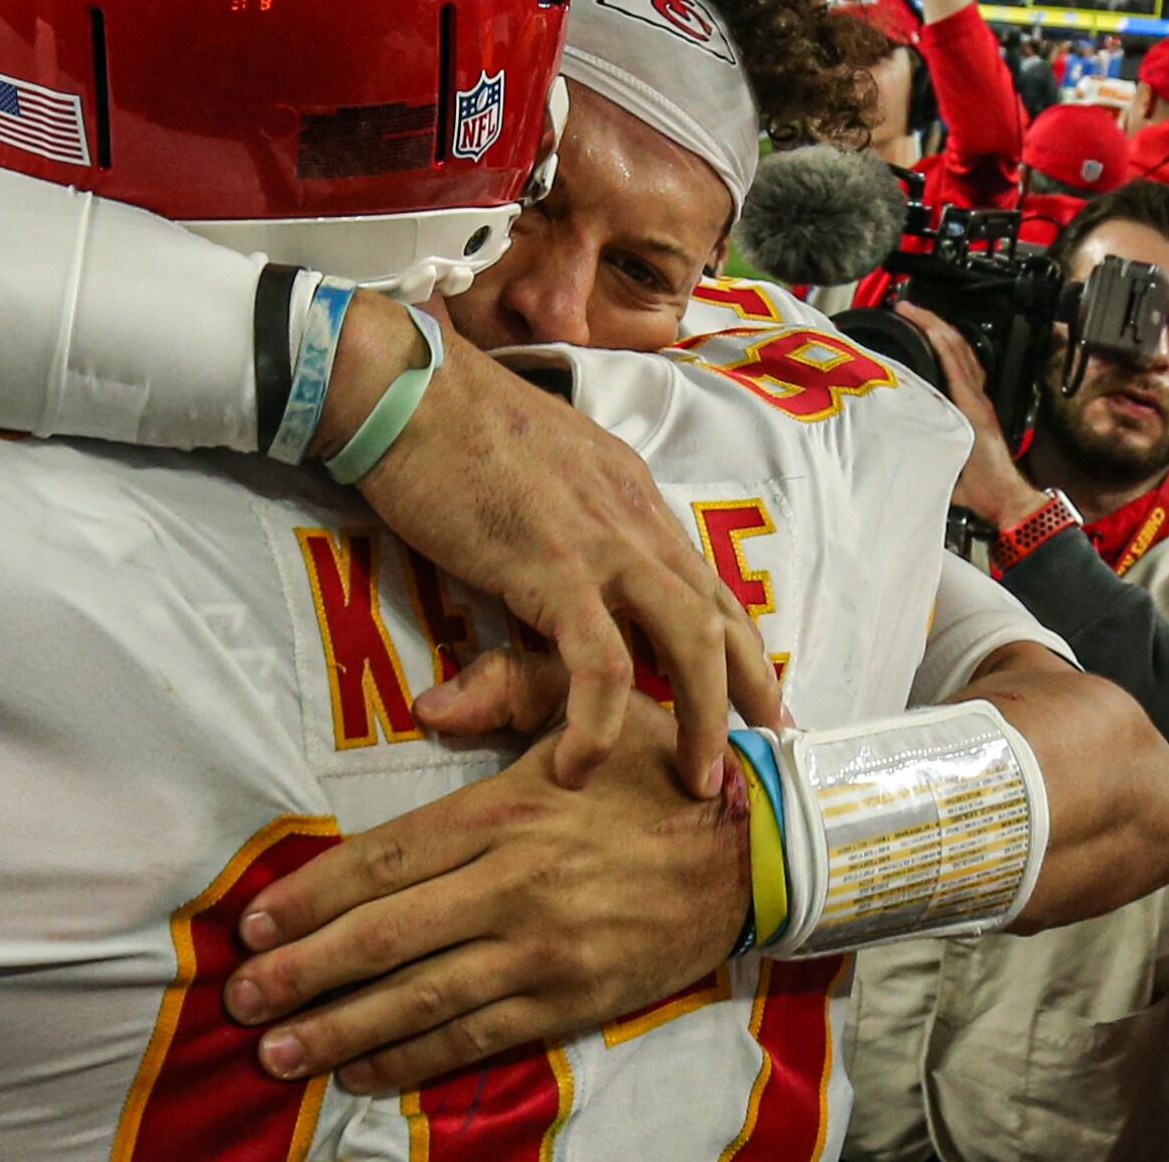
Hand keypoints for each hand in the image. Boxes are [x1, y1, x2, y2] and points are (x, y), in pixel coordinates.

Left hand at [225, 697, 749, 1091]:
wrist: (761, 851)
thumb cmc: (661, 770)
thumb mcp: (591, 703)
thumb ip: (506, 684)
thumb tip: (424, 706)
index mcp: (508, 810)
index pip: (385, 858)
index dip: (312, 896)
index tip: (254, 925)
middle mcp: (515, 888)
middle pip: (388, 937)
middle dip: (304, 975)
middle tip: (240, 1001)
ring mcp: (545, 954)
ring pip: (423, 1000)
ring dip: (341, 1031)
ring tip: (278, 1054)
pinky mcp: (575, 1001)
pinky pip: (480, 1039)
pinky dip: (413, 1059)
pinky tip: (362, 1072)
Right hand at [315, 294, 778, 794]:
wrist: (406, 388)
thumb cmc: (447, 426)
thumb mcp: (529, 481)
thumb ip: (553, 534)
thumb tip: (548, 583)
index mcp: (631, 495)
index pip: (704, 579)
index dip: (738, 643)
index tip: (757, 697)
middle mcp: (635, 518)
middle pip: (720, 615)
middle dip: (749, 690)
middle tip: (762, 751)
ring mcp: (601, 543)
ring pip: (688, 642)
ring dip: (700, 718)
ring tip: (693, 779)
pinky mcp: (553, 569)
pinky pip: (597, 663)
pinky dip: (598, 724)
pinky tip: (579, 763)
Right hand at [895, 302, 1046, 528]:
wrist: (1006, 498)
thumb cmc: (981, 485)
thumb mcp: (947, 459)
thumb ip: (925, 438)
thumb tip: (894, 424)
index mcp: (969, 402)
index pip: (949, 352)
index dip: (929, 328)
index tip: (908, 312)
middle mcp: (976, 396)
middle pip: (957, 345)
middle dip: (932, 321)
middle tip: (907, 308)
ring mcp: (979, 400)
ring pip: (964, 354)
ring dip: (942, 333)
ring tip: (919, 322)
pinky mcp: (977, 409)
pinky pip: (965, 369)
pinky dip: (950, 352)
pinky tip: (937, 351)